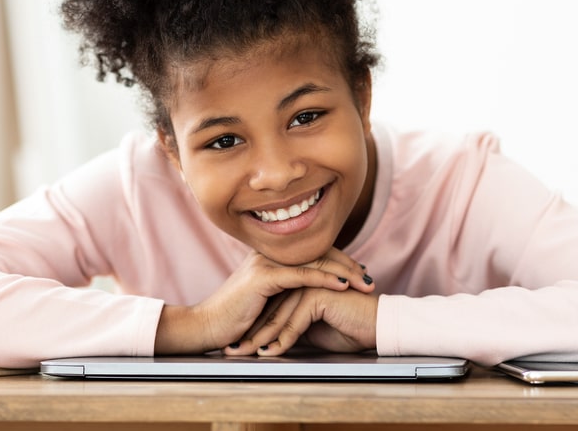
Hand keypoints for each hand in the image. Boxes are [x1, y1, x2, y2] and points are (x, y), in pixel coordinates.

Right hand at [154, 249, 370, 353]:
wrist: (207, 326)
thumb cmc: (235, 320)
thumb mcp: (265, 301)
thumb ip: (284, 292)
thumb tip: (310, 297)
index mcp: (270, 257)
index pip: (312, 251)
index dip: (338, 260)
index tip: (360, 272)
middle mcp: (269, 254)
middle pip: (317, 252)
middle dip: (348, 264)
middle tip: (370, 278)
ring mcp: (265, 263)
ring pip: (314, 260)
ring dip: (344, 271)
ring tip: (365, 282)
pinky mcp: (263, 277)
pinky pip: (302, 275)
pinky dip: (326, 279)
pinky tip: (344, 285)